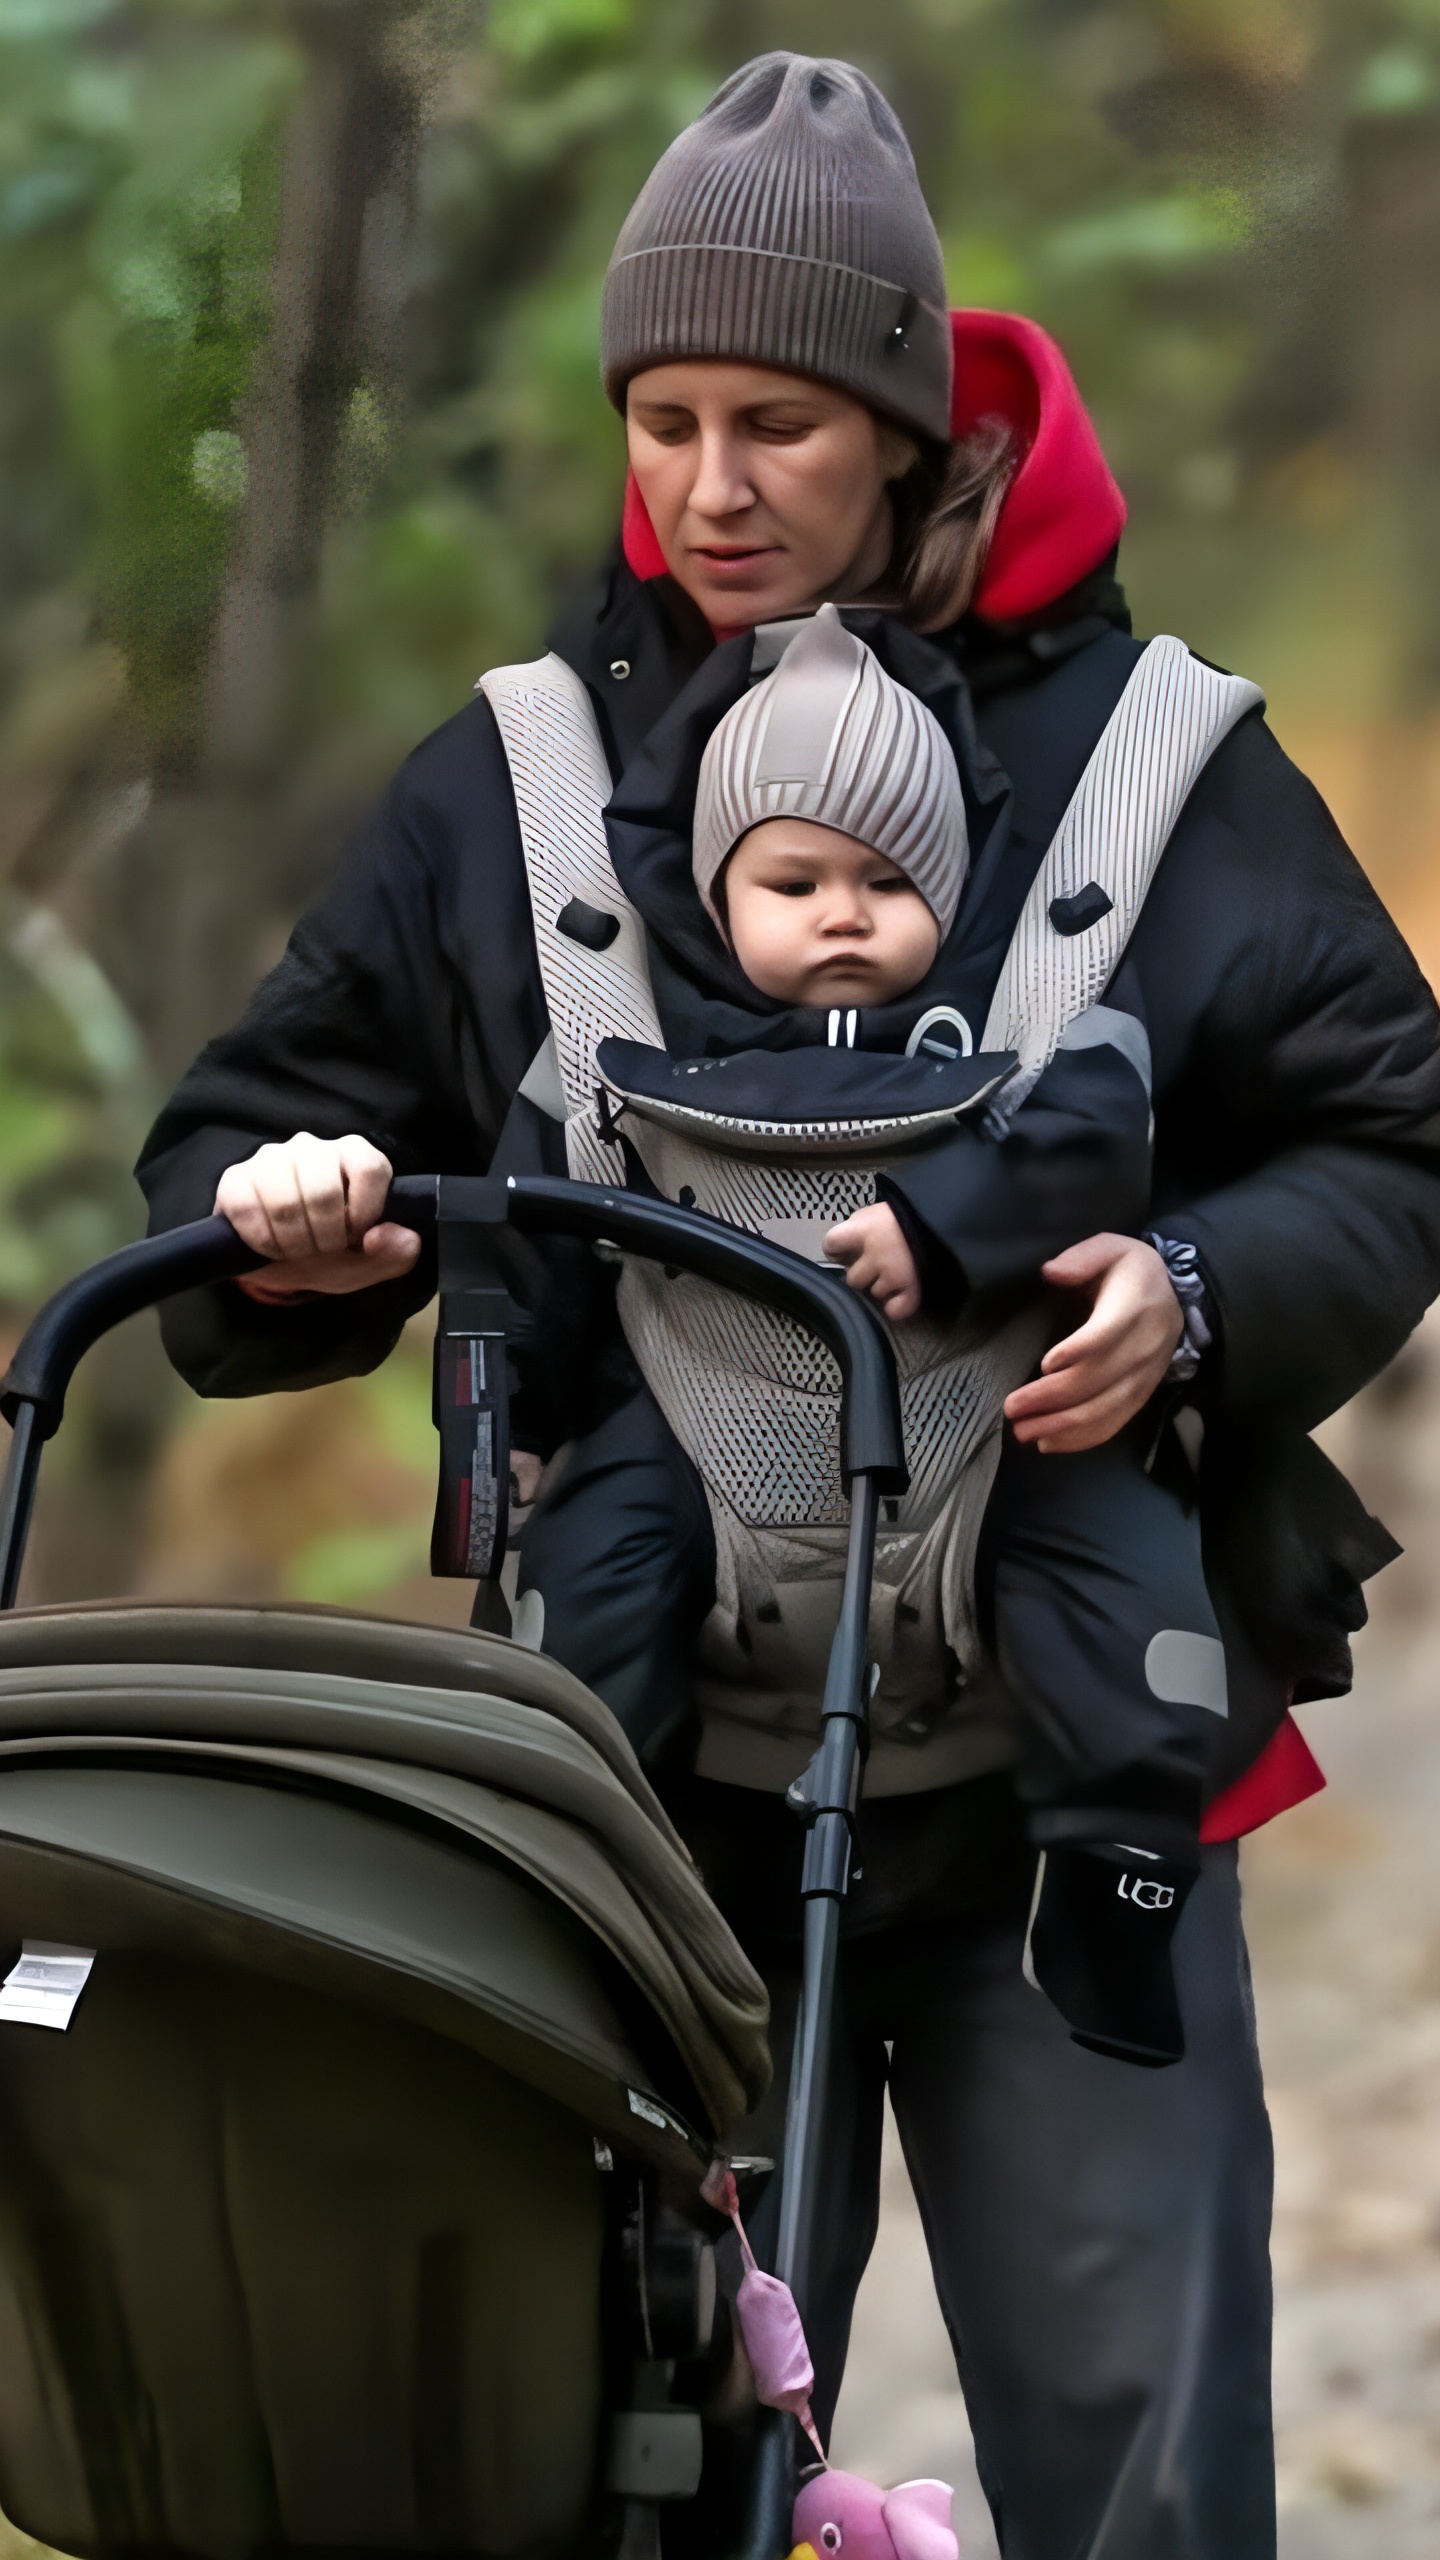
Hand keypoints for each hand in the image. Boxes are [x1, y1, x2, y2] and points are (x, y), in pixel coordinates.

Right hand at [215, 1133, 421, 1301]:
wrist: (279, 1265)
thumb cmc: (330, 1253)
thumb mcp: (371, 1261)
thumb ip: (398, 1252)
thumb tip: (396, 1236)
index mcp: (354, 1156)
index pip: (370, 1168)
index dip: (365, 1212)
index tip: (357, 1236)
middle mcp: (312, 1147)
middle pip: (324, 1190)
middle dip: (326, 1238)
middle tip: (322, 1249)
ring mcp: (271, 1159)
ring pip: (285, 1201)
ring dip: (294, 1243)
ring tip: (298, 1250)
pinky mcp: (236, 1178)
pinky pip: (249, 1209)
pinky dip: (264, 1242)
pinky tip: (271, 1247)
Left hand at [823, 1201, 920, 1321]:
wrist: (945, 1216)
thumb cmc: (906, 1213)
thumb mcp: (877, 1211)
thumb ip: (858, 1228)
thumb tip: (845, 1249)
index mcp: (864, 1229)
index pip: (832, 1245)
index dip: (837, 1250)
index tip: (846, 1250)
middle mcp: (876, 1254)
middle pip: (853, 1278)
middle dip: (863, 1272)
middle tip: (878, 1262)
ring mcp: (894, 1273)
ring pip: (875, 1293)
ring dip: (882, 1286)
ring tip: (897, 1271)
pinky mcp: (912, 1287)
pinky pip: (896, 1310)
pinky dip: (896, 1307)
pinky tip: (899, 1296)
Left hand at [1003, 1233, 1181, 1452]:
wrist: (1174, 1295)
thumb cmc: (1129, 1271)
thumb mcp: (1110, 1247)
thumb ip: (1081, 1257)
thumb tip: (1051, 1272)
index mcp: (1134, 1307)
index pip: (1107, 1334)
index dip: (1078, 1350)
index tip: (1044, 1364)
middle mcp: (1144, 1347)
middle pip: (1097, 1379)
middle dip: (1051, 1398)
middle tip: (1011, 1407)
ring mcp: (1145, 1376)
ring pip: (1104, 1409)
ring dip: (1061, 1426)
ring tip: (1023, 1432)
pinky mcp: (1141, 1395)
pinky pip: (1114, 1423)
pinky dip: (1082, 1438)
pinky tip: (1049, 1443)